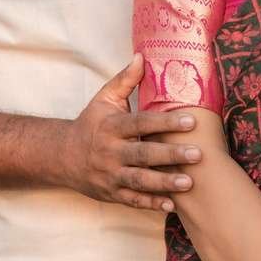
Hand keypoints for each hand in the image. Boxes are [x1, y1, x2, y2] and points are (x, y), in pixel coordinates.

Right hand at [62, 54, 201, 210]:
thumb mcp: (103, 99)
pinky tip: (171, 204)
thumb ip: (124, 79)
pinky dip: (151, 203)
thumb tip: (142, 56)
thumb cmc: (90, 124)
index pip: (141, 123)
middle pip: (143, 154)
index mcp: (111, 127)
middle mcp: (110, 152)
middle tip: (198, 154)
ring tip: (189, 182)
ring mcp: (110, 175)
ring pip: (139, 181)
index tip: (190, 121)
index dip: (165, 122)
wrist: (62, 157)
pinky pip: (132, 200)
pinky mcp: (111, 193)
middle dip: (171, 155)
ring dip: (164, 182)